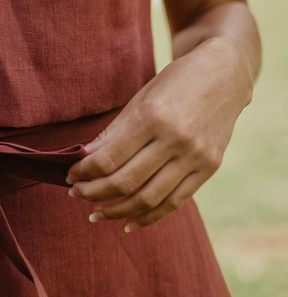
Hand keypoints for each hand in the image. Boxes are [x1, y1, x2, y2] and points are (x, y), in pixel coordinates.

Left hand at [65, 38, 252, 231]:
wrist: (226, 74)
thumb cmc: (176, 82)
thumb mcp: (141, 98)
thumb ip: (113, 133)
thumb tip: (83, 160)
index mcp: (153, 117)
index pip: (109, 158)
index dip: (84, 172)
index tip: (70, 176)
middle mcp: (176, 139)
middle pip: (125, 181)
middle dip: (94, 192)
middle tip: (76, 193)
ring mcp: (195, 156)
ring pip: (148, 198)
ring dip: (116, 211)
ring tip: (96, 213)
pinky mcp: (209, 168)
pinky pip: (175, 202)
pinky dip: (149, 217)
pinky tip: (128, 223)